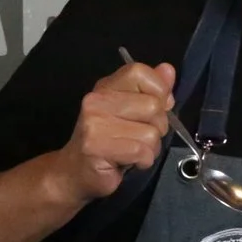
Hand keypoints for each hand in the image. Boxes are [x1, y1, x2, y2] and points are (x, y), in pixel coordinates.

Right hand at [59, 58, 173, 200]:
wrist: (74, 171)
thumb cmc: (108, 141)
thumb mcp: (131, 112)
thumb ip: (152, 90)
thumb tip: (168, 70)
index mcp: (107, 87)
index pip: (140, 72)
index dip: (158, 90)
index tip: (155, 109)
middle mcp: (97, 101)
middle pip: (153, 106)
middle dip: (157, 127)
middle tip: (138, 136)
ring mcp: (94, 123)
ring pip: (151, 133)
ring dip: (150, 148)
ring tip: (131, 150)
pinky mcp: (96, 147)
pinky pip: (142, 152)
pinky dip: (143, 161)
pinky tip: (128, 161)